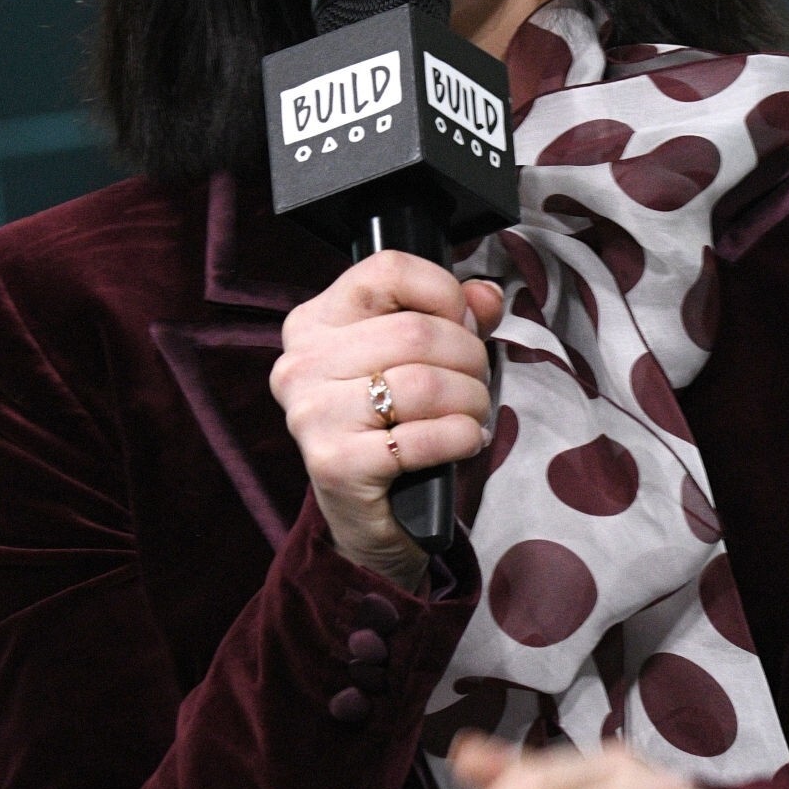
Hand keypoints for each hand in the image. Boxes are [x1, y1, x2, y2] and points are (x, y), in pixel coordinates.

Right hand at [271, 253, 503, 586]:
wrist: (366, 516)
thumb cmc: (389, 428)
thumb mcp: (416, 360)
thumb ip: (452, 317)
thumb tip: (486, 295)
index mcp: (314, 323)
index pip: (387, 271)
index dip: (444, 292)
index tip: (464, 322)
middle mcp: (301, 364)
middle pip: (415, 331)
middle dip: (469, 357)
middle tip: (477, 383)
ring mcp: (312, 414)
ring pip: (423, 382)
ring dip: (471, 400)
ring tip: (473, 415)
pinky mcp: (334, 464)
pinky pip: (421, 437)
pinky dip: (460, 437)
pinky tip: (464, 441)